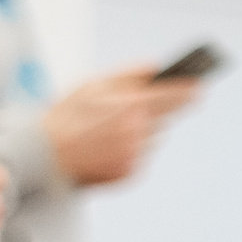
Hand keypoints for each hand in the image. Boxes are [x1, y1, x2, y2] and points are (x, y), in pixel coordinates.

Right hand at [44, 66, 197, 186]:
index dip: (191, 89)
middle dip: (155, 111)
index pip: (178, 95)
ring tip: (110, 131)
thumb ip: (131, 74)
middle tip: (136, 109)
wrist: (42, 157)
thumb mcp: (94, 85)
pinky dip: (130, 150)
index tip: (199, 86)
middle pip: (167, 118)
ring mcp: (135, 155)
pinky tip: (106, 147)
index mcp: (132, 107)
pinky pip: (142, 156)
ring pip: (154, 138)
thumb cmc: (66, 117)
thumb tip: (159, 68)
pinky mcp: (129, 173)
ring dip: (142, 132)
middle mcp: (139, 133)